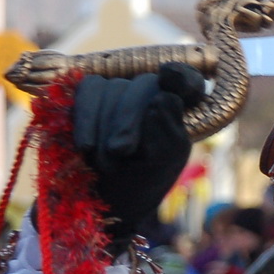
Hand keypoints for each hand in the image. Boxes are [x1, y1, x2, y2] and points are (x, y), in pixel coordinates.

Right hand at [71, 62, 205, 246]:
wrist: (106, 198)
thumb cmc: (141, 180)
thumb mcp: (163, 164)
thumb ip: (168, 133)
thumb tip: (161, 98)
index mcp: (177, 109)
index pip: (187, 81)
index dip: (180, 76)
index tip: (169, 78)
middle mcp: (152, 91)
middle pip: (146, 84)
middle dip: (129, 117)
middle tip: (120, 150)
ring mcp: (120, 88)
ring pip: (114, 87)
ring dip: (106, 126)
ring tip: (106, 164)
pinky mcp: (91, 93)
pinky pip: (88, 90)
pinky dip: (86, 118)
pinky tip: (85, 146)